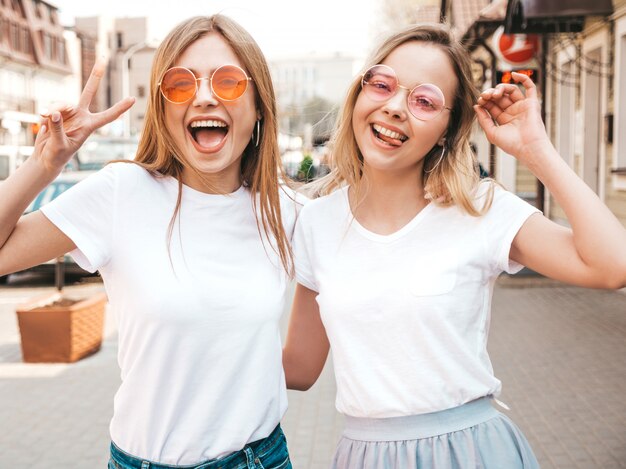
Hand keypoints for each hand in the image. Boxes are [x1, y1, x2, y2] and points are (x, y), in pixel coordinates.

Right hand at [34, 59, 134, 173]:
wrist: (45, 157)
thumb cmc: (57, 156)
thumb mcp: (60, 146)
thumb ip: (57, 130)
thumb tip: (53, 113)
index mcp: (89, 126)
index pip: (108, 116)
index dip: (120, 108)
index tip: (133, 99)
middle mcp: (81, 116)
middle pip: (88, 91)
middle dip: (95, 75)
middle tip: (103, 56)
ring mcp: (68, 113)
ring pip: (61, 103)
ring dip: (52, 109)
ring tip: (46, 120)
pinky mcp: (55, 112)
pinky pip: (49, 108)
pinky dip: (44, 114)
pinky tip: (43, 123)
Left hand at [474, 72, 552, 164]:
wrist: (527, 147)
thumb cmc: (511, 144)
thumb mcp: (491, 132)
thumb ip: (483, 119)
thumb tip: (476, 106)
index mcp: (503, 119)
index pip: (492, 105)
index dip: (485, 101)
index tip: (479, 101)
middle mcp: (513, 111)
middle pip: (500, 97)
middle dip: (491, 94)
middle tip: (485, 96)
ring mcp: (522, 106)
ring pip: (511, 90)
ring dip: (501, 88)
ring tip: (495, 93)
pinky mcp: (532, 103)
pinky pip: (530, 87)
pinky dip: (523, 78)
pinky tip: (514, 74)